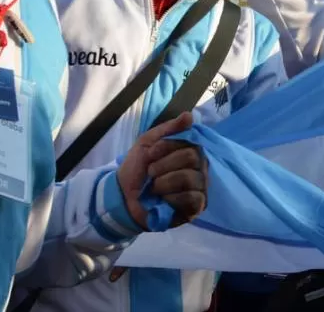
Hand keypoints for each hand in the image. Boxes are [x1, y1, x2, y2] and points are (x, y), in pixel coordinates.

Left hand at [116, 112, 206, 230]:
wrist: (123, 197)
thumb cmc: (137, 168)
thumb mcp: (148, 143)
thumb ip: (169, 129)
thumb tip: (189, 115)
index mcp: (190, 152)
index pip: (191, 142)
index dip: (168, 147)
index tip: (150, 153)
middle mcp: (199, 168)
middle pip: (192, 158)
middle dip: (165, 165)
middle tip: (151, 172)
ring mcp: (200, 188)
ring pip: (191, 178)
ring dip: (165, 182)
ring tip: (153, 188)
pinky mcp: (196, 208)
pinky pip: (192, 199)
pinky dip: (173, 198)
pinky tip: (163, 200)